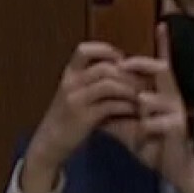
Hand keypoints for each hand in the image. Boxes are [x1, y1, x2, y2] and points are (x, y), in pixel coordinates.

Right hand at [23, 42, 142, 192]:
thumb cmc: (68, 116)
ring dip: (130, 90)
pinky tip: (134, 112)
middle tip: (143, 84)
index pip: (85, 50)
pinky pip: (111, 106)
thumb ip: (92, 80)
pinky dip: (126, 107)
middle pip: (105, 67)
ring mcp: (76, 100)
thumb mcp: (75, 93)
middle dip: (128, 74)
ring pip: (110, 84)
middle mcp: (70, 83)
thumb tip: (123, 69)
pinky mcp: (83, 118)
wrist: (50, 142)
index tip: (122, 61)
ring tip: (142, 98)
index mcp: (69, 75)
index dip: (106, 51)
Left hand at [121, 24, 193, 192]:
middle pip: (161, 70)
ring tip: (136, 103)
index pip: (160, 64)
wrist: (171, 168)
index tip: (161, 24)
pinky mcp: (177, 131)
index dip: (163, 45)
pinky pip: (159, 123)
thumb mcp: (126, 122)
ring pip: (159, 96)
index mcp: (159, 92)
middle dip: (141, 64)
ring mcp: (176, 113)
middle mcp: (170, 98)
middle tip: (123, 64)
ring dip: (143, 99)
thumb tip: (88, 97)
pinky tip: (142, 133)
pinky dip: (147, 127)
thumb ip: (110, 108)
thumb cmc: (149, 141)